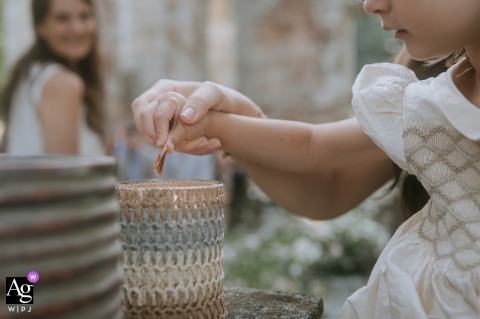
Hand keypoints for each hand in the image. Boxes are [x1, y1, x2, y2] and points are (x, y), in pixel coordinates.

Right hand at [131, 79, 263, 152]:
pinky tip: (193, 147)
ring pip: (149, 134)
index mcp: (165, 89)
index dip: (147, 124)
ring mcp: (163, 118)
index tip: (162, 141)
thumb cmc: (221, 98)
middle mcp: (160, 102)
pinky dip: (176, 147)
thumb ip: (201, 102)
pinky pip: (164, 142)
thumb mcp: (215, 94)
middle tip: (167, 148)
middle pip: (141, 120)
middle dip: (151, 135)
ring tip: (185, 147)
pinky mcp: (170, 132)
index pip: (142, 105)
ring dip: (163, 144)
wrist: (230, 113)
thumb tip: (184, 118)